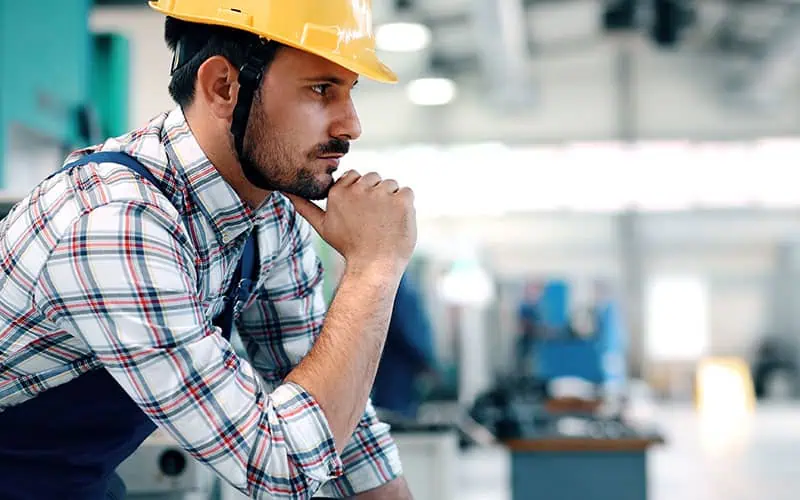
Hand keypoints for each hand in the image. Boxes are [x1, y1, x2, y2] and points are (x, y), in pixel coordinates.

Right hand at [287, 171, 416, 273]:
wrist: (374, 267)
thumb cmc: (349, 247)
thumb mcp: (322, 226)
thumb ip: (304, 206)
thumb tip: (284, 191)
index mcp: (339, 191)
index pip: (355, 176)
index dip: (360, 195)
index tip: (360, 214)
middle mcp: (359, 188)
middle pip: (374, 178)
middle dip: (376, 196)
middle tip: (372, 221)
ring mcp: (382, 193)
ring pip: (391, 185)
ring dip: (391, 201)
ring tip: (384, 223)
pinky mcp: (401, 200)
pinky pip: (407, 193)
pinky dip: (406, 207)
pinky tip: (396, 223)